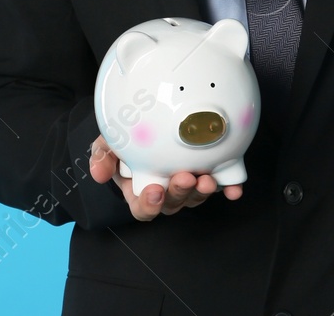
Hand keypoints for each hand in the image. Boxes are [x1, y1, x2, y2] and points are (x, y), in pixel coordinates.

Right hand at [88, 135, 241, 220]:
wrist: (146, 125)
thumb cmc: (125, 141)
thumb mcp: (108, 144)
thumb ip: (102, 157)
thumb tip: (99, 174)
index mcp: (140, 191)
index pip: (144, 208)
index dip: (150, 204)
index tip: (154, 191)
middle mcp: (166, 193)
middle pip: (174, 203)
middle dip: (181, 192)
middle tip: (185, 177)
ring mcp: (188, 185)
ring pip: (196, 196)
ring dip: (203, 190)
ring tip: (208, 178)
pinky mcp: (206, 174)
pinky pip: (220, 186)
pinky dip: (228, 188)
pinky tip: (234, 188)